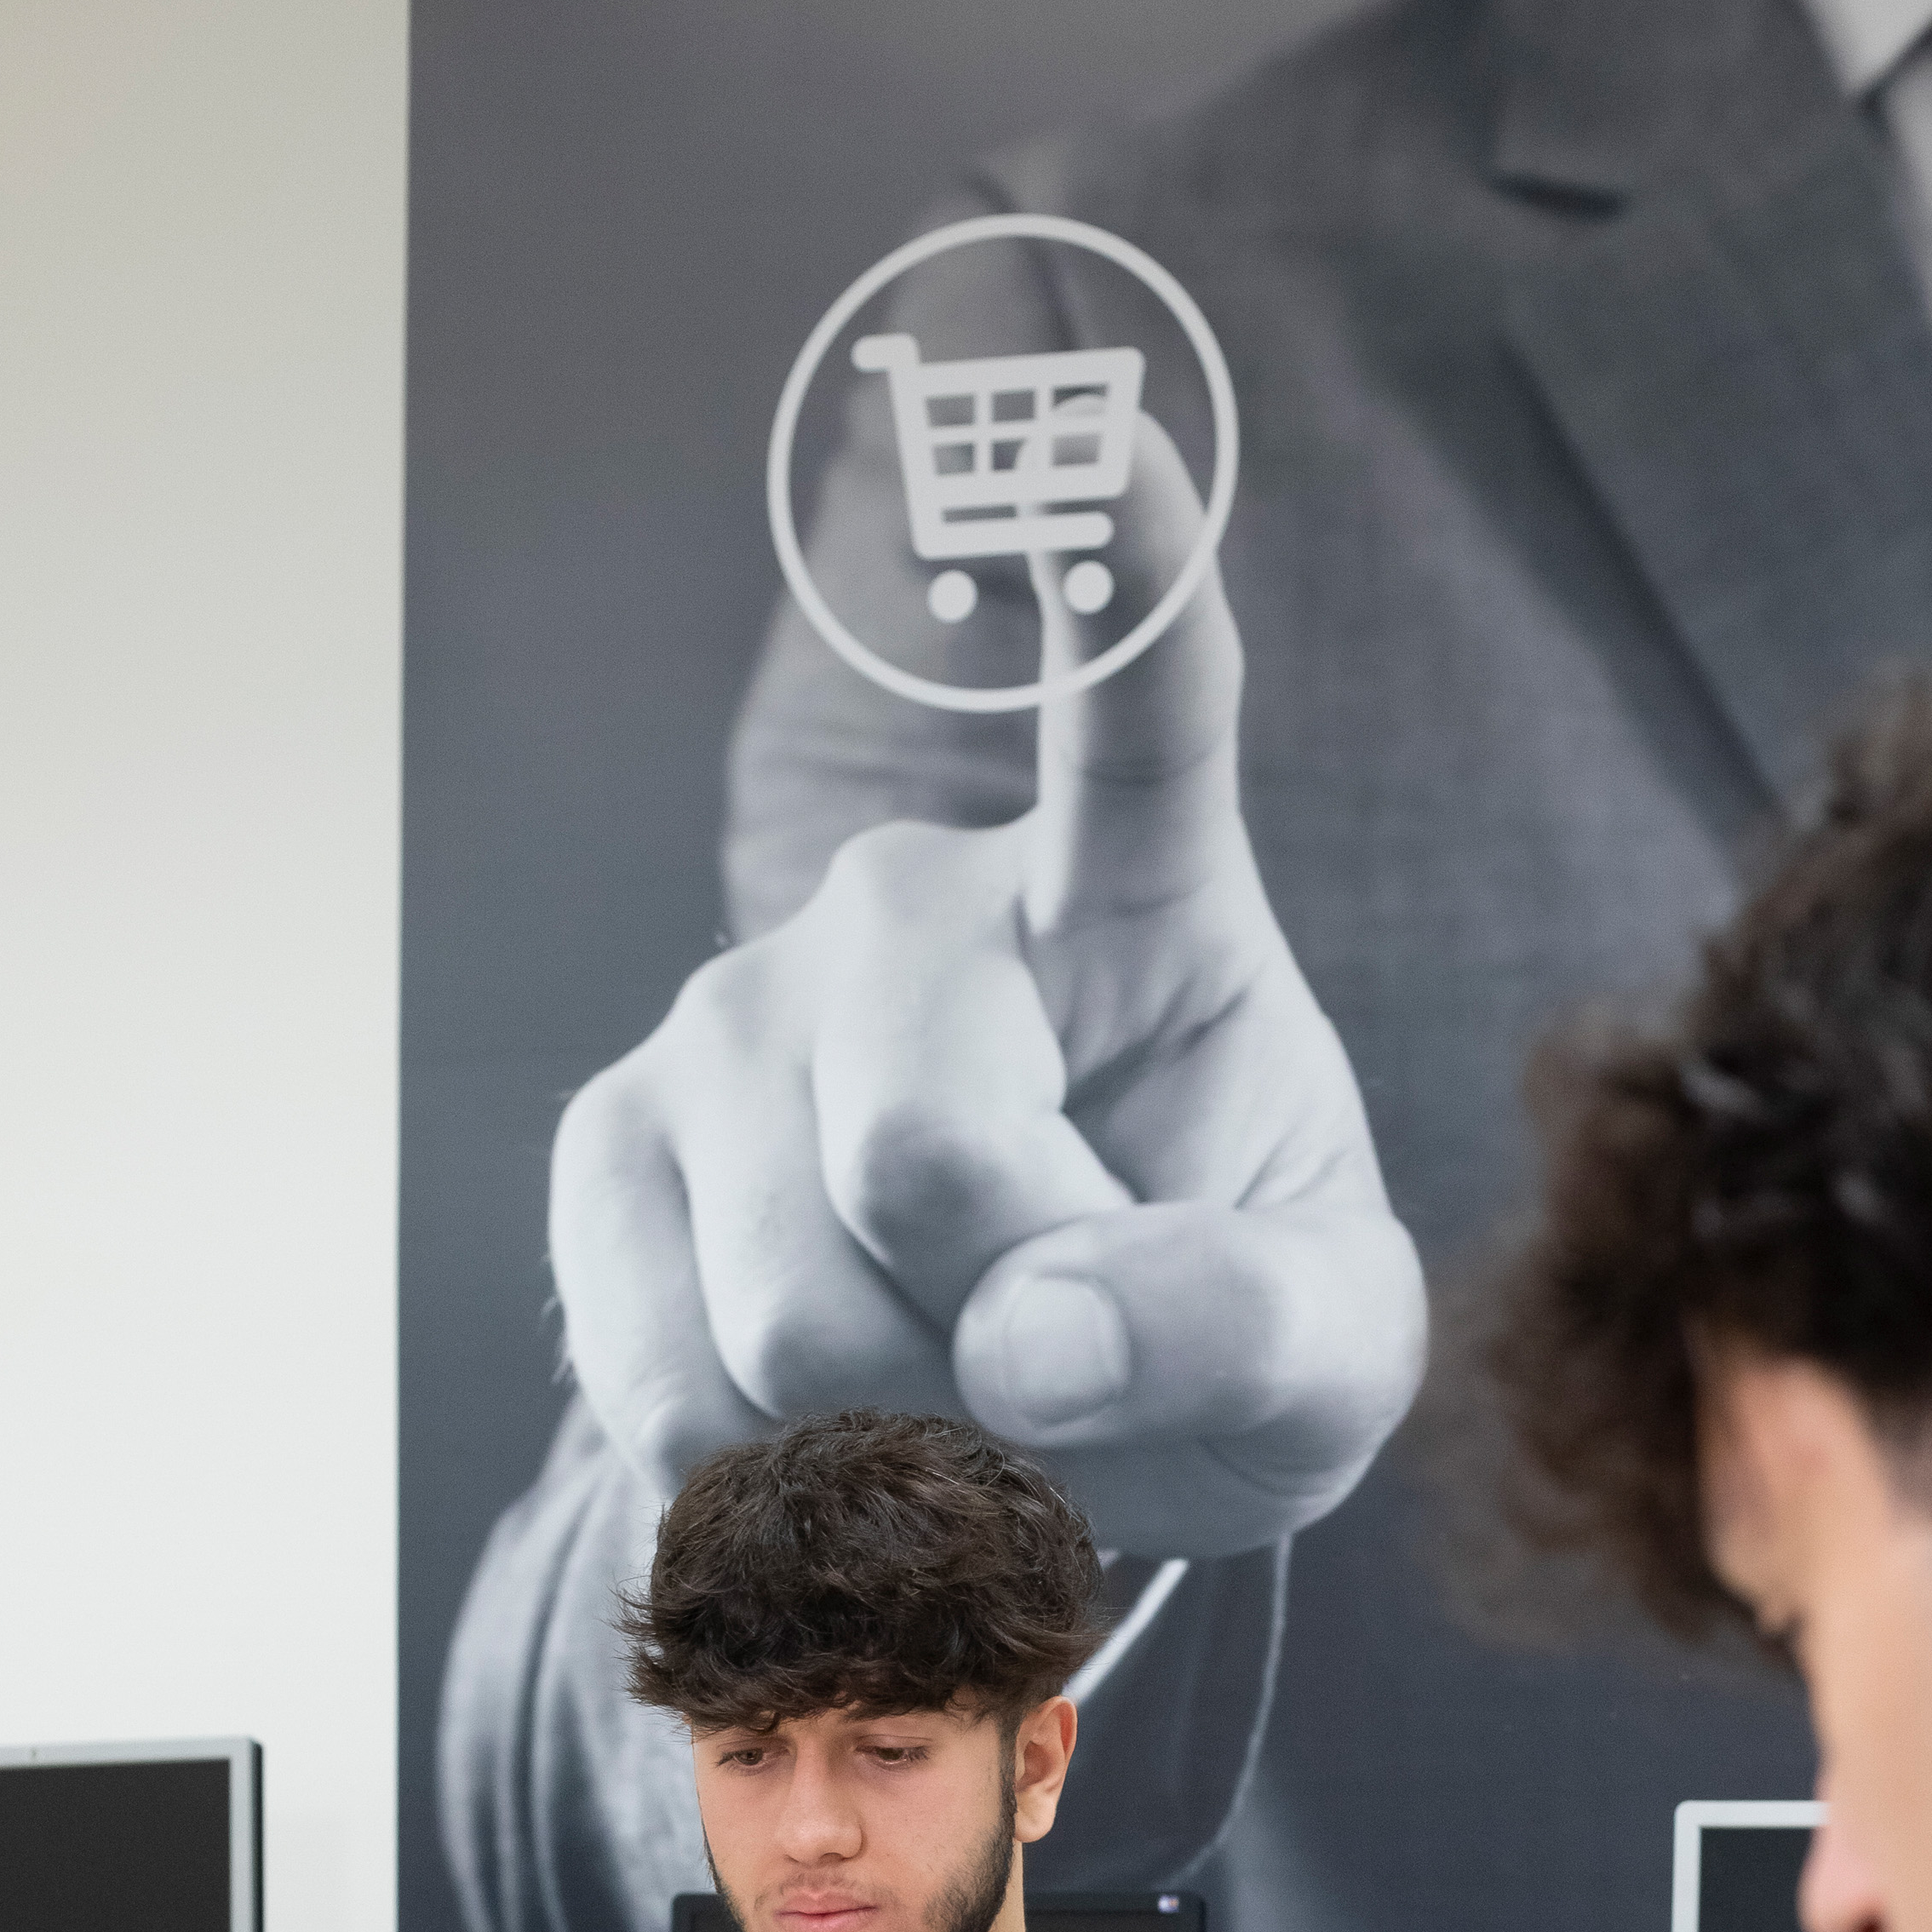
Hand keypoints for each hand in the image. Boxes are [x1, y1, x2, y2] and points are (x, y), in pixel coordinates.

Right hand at [549, 422, 1424, 1559]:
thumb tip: (1034, 1337)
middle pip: (923, 1163)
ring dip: (901, 1447)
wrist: (1035, 1435)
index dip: (1123, 582)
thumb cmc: (1208, 1339)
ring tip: (965, 1420)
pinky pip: (670, 1394)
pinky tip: (844, 1454)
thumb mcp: (1321, 1363)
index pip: (1141, 711)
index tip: (1099, 434)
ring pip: (787, 1312)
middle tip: (1070, 1385)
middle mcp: (905, 913)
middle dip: (1013, 1353)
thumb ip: (1249, 1330)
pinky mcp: (609, 1157)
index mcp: (1134, 906)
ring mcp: (728, 1019)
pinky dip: (780, 1496)